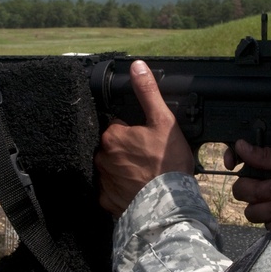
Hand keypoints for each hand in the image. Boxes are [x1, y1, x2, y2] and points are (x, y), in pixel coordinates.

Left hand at [96, 60, 193, 216]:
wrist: (169, 204)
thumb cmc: (168, 163)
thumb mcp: (163, 121)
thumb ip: (148, 92)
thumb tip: (137, 66)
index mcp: (112, 136)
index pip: (118, 126)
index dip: (134, 130)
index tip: (147, 140)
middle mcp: (101, 157)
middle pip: (113, 147)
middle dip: (127, 149)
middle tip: (148, 158)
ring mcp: (103, 180)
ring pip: (111, 167)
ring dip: (123, 168)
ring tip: (145, 174)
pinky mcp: (106, 200)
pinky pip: (111, 190)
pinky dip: (121, 188)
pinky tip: (137, 188)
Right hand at [225, 138, 270, 228]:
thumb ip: (270, 154)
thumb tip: (241, 145)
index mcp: (270, 159)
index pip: (240, 158)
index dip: (231, 159)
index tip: (232, 164)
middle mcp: (266, 180)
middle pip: (241, 188)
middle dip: (258, 189)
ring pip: (250, 209)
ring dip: (268, 206)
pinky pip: (264, 223)